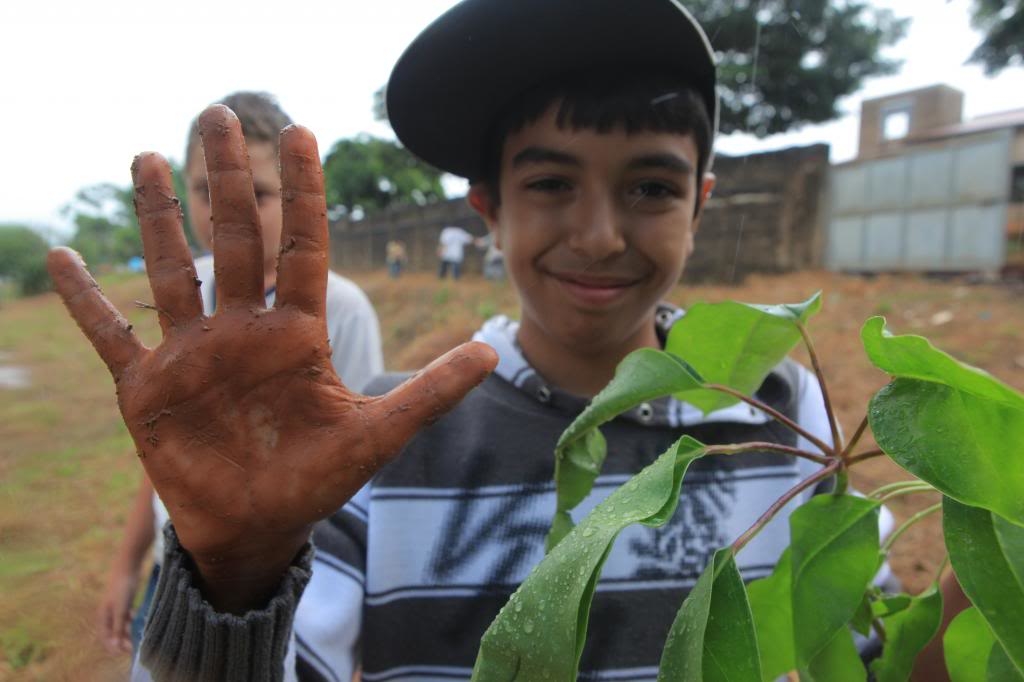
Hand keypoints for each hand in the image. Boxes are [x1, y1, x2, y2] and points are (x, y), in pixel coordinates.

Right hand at [49, 106, 496, 611]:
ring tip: (145, 156)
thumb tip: (491, 353)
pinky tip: (61, 259)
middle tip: (217, 116)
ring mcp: (191, 354)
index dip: (301, 193)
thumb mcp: (377, 435)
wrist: (260, 528)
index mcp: (295, 333)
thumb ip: (428, 393)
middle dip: (225, 180)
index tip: (299, 134)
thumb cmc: (317, 480)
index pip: (300, 248)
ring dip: (157, 218)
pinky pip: (110, 335)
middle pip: (234, 239)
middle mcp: (242, 331)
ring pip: (171, 270)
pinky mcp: (147, 387)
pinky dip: (85, 302)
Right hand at [97, 567, 138, 653]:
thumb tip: (114, 644)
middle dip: (123, 639)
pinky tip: (140, 623)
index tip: (123, 653)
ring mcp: (116, 606)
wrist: (128, 565)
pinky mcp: (125, 600)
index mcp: (103, 615)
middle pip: (114, 631)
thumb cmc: (122, 586)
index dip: (112, 646)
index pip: (105, 636)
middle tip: (136, 646)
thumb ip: (118, 626)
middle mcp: (108, 612)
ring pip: (122, 623)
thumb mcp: (121, 609)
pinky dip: (133, 621)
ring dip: (129, 631)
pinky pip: (127, 615)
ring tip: (140, 636)